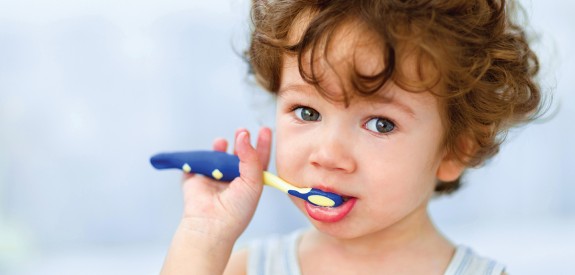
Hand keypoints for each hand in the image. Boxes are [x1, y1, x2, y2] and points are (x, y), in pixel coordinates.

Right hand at [179, 127, 271, 241]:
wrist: (212, 225)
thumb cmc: (237, 210)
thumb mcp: (253, 183)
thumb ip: (251, 157)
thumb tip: (243, 136)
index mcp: (249, 183)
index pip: (258, 160)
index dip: (262, 145)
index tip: (264, 129)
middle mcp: (232, 181)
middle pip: (238, 155)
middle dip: (240, 141)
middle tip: (241, 131)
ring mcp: (213, 180)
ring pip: (217, 157)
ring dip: (220, 147)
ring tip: (221, 142)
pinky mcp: (195, 180)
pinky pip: (196, 163)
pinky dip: (198, 157)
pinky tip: (205, 153)